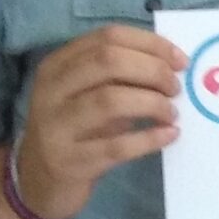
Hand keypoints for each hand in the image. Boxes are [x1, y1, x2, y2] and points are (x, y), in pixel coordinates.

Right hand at [16, 24, 185, 218]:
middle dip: (153, 71)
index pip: (108, 37)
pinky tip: (169, 135)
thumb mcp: (88, 95)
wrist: (38, 181)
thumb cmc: (76, 130)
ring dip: (152, 103)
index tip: (180, 60)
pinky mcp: (69, 162)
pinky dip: (149, 138)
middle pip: (109, 62)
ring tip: (171, 114)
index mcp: (57, 65)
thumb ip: (119, 74)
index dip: (150, 44)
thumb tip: (173, 63)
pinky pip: (116, 146)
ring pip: (110, 100)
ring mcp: (57, 127)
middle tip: (175, 88)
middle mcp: (51, 90)